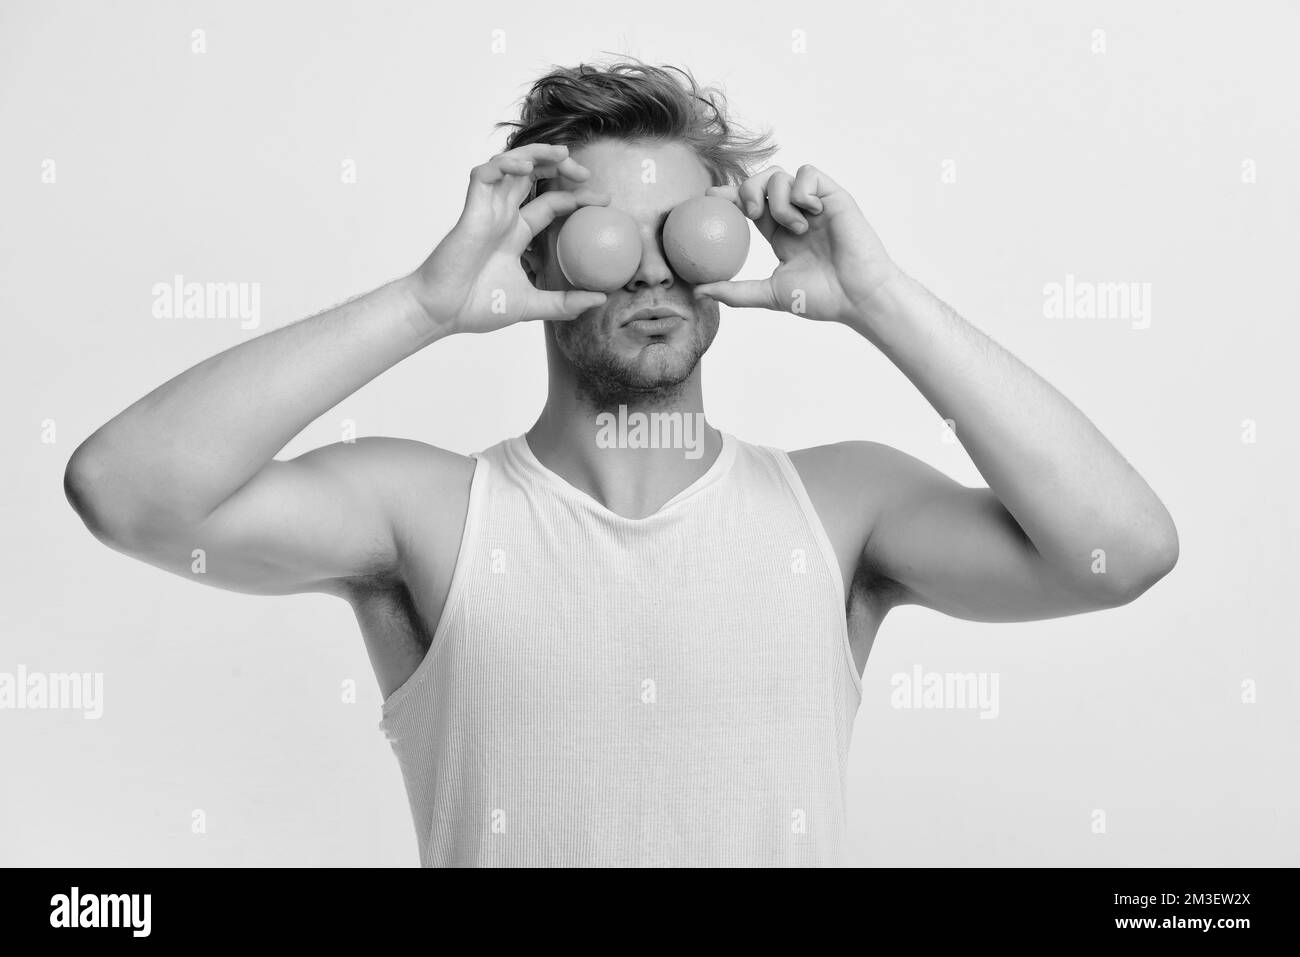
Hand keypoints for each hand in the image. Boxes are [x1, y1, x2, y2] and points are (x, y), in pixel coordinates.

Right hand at [409, 143, 610, 334]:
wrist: (442, 312)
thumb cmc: (476, 308)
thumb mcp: (532, 306)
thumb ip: (565, 303)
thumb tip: (601, 299)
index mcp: (515, 234)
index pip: (550, 203)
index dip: (576, 197)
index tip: (604, 201)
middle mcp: (502, 216)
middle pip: (533, 176)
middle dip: (559, 165)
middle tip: (587, 172)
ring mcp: (486, 210)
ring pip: (511, 166)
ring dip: (535, 154)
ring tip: (561, 154)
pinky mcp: (470, 210)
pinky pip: (485, 175)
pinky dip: (503, 165)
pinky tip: (524, 168)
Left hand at [693, 164, 902, 325]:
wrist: (859, 296)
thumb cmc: (823, 298)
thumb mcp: (770, 294)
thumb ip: (735, 291)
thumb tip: (698, 292)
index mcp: (778, 232)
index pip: (747, 205)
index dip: (727, 197)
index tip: (708, 199)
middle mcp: (793, 214)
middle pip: (759, 181)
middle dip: (746, 190)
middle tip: (750, 214)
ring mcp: (813, 203)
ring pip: (779, 175)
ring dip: (778, 201)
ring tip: (795, 228)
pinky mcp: (833, 195)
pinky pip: (807, 173)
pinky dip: (801, 190)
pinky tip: (809, 213)